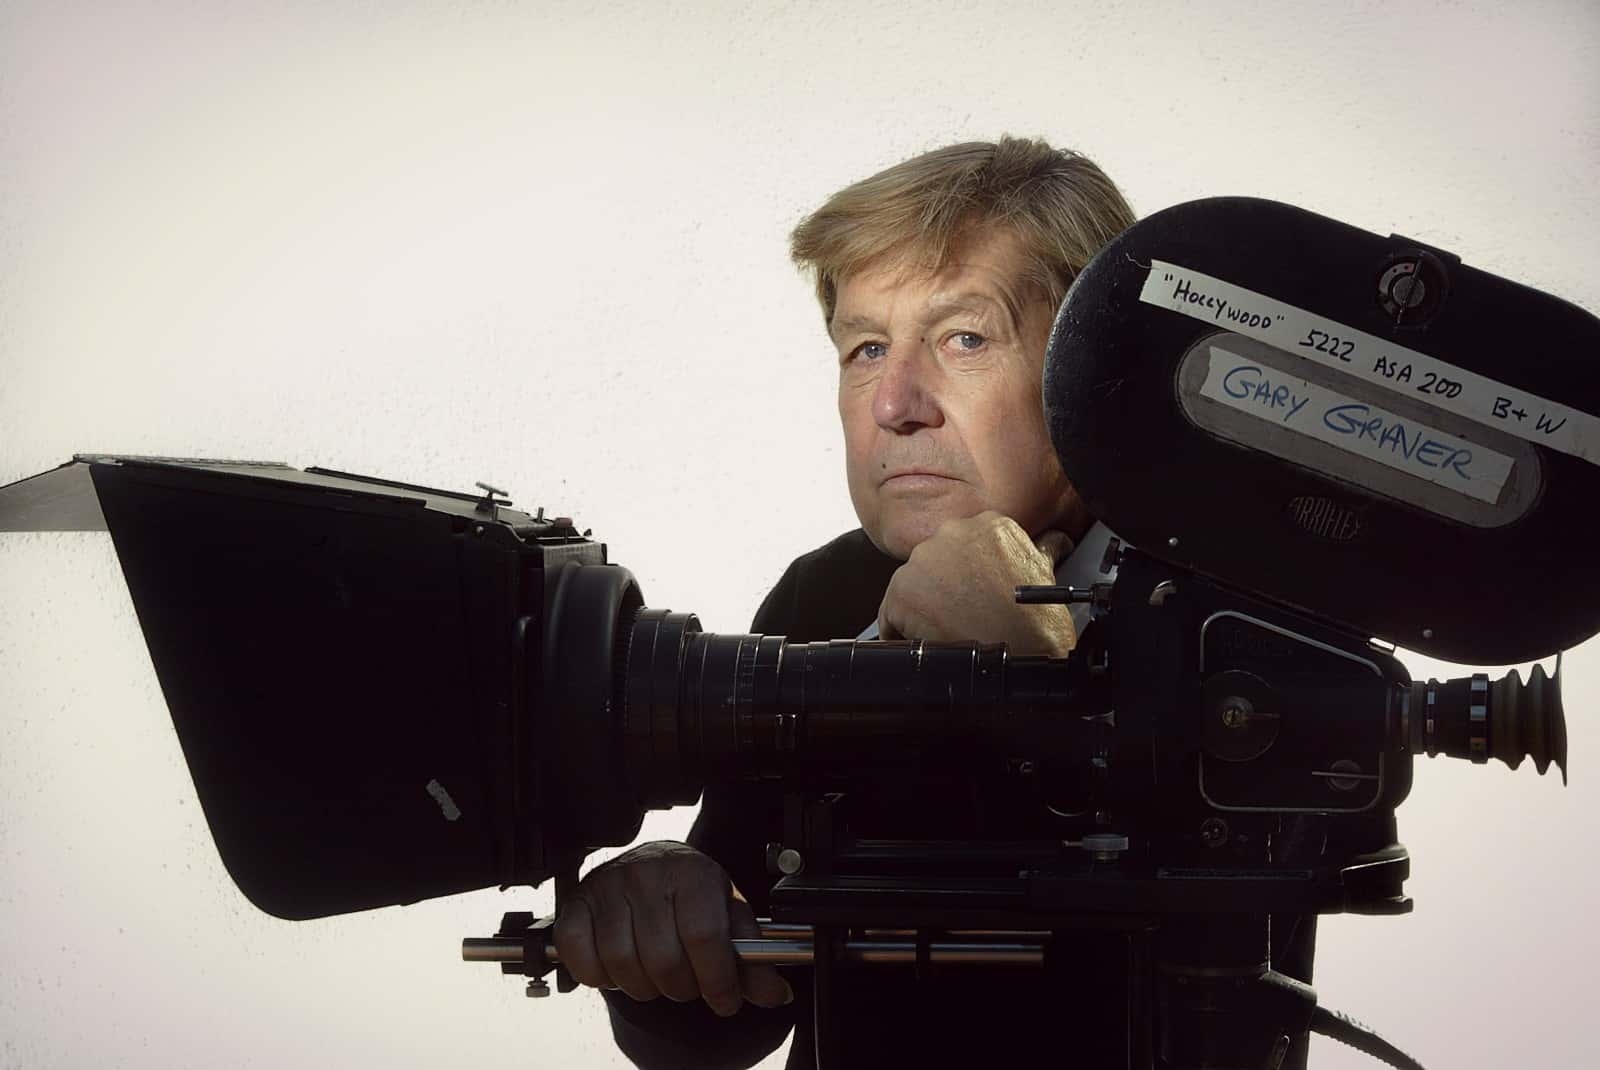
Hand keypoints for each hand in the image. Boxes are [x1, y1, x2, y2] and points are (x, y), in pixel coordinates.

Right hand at [553, 840, 793, 1016]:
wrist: (654, 864)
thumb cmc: (692, 893)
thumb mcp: (729, 915)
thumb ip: (752, 958)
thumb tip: (775, 993)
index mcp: (693, 873)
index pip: (704, 937)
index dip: (717, 979)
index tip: (724, 1001)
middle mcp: (648, 875)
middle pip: (663, 959)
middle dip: (681, 988)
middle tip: (687, 983)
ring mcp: (608, 888)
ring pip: (622, 964)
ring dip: (643, 987)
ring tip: (655, 974)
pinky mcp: (576, 905)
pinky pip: (582, 958)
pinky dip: (599, 977)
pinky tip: (618, 968)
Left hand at [877, 511, 1074, 655]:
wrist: (1026, 655)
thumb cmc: (1037, 619)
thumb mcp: (1045, 570)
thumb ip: (1039, 548)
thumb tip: (1053, 540)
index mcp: (987, 523)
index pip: (961, 544)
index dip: (964, 573)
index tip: (970, 590)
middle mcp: (952, 533)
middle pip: (934, 562)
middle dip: (942, 588)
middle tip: (961, 613)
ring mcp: (923, 561)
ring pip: (911, 586)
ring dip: (922, 608)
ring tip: (947, 629)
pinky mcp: (901, 591)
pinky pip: (891, 613)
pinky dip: (902, 630)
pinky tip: (927, 640)